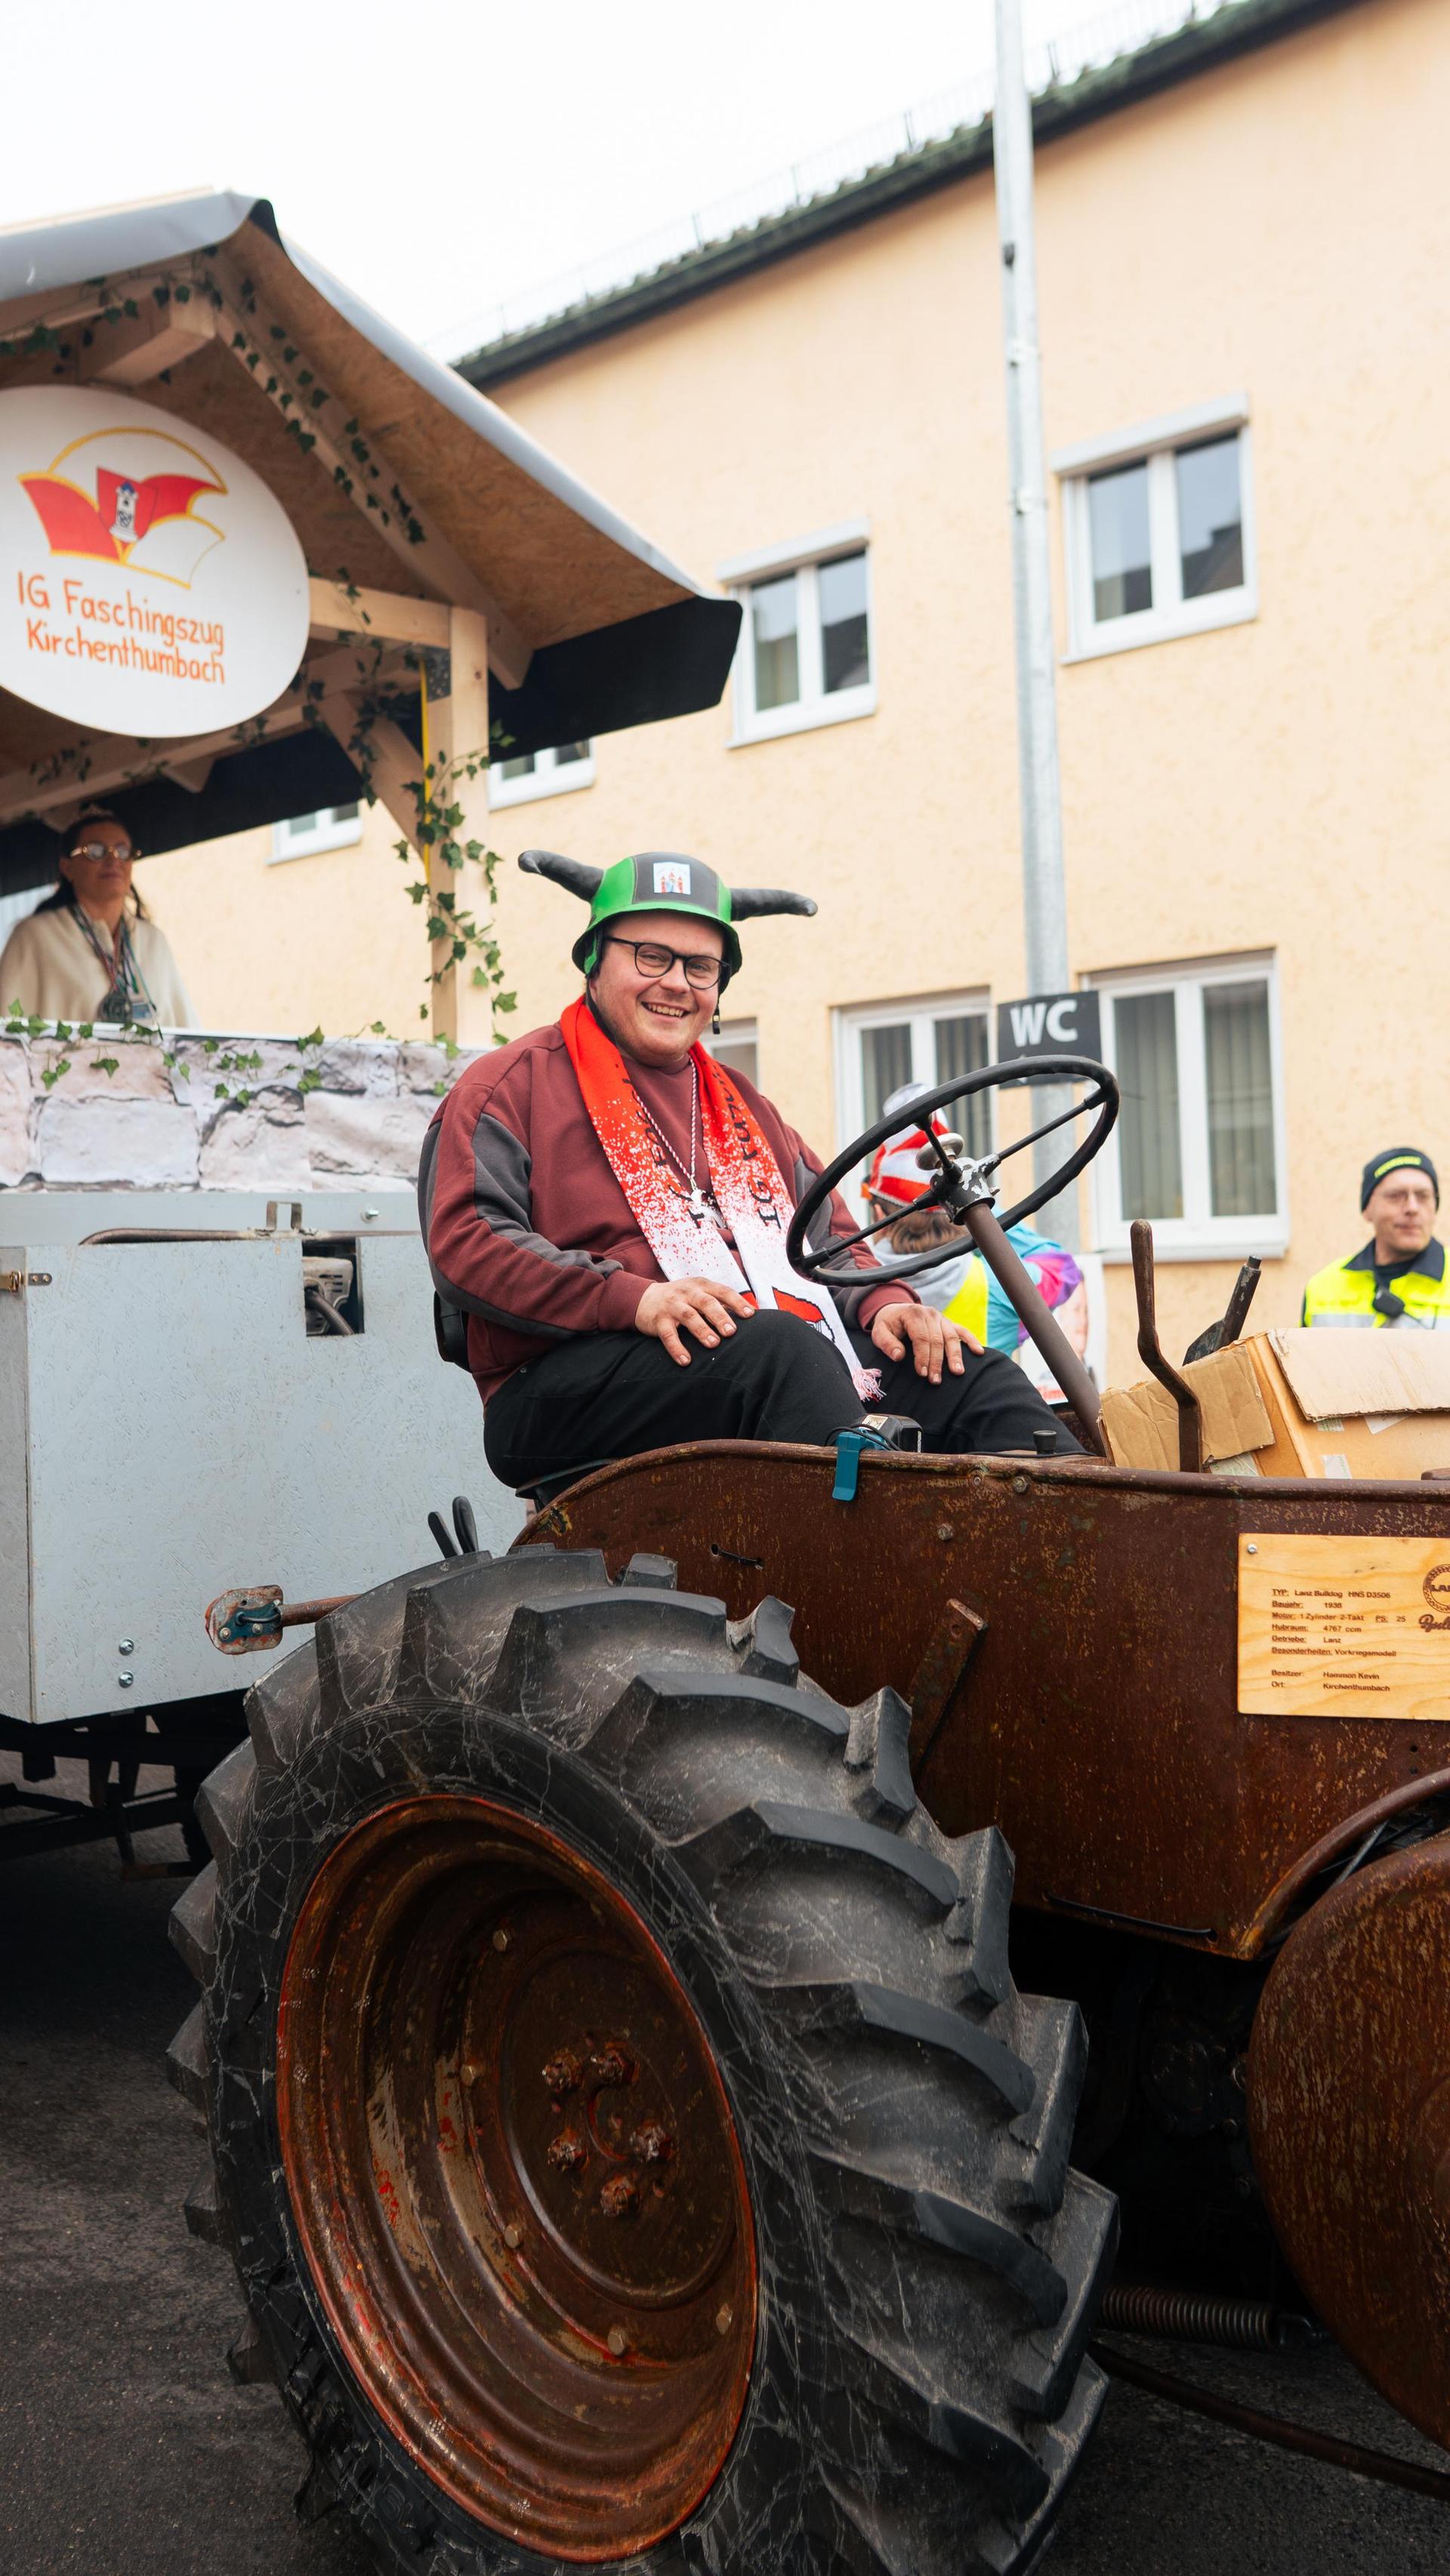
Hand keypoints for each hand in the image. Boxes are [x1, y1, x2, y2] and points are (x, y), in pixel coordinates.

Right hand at [635, 1275, 755, 1366]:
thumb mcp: (699, 1294)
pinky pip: (668, 1335)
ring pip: (688, 1316)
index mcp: (702, 1285)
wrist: (644, 1298)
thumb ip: (719, 1303)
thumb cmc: (681, 1299)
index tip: (750, 1315)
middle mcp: (688, 1293)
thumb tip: (748, 1317)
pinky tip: (686, 1361)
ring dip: (701, 1330)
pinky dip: (677, 1348)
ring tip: (713, 1344)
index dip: (737, 1302)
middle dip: (720, 1317)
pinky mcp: (658, 1320)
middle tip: (731, 1332)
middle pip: (706, 1303)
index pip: (723, 1292)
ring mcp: (672, 1305)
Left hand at [870, 1301, 980, 1384]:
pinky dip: (971, 1341)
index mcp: (914, 1314)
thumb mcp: (879, 1331)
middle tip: (936, 1380)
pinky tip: (979, 1352)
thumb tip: (899, 1356)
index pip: (921, 1338)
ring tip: (958, 1372)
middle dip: (937, 1362)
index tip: (923, 1373)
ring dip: (955, 1356)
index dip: (923, 1356)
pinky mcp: (948, 1323)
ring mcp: (941, 1318)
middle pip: (938, 1340)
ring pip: (952, 1337)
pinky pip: (962, 1331)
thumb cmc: (888, 1324)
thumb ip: (886, 1343)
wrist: (895, 1311)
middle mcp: (930, 1314)